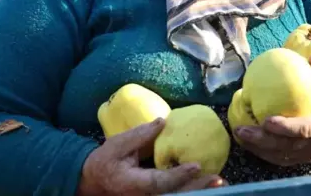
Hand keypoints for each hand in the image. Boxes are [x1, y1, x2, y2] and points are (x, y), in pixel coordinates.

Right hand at [77, 118, 226, 195]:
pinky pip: (174, 194)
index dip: (178, 175)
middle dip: (196, 188)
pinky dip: (190, 188)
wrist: (93, 182)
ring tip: (217, 182)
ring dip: (197, 190)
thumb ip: (140, 135)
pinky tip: (205, 182)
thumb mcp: (116, 145)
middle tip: (217, 179)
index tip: (196, 166)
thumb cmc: (104, 162)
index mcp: (134, 184)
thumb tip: (163, 122)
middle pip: (174, 195)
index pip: (159, 182)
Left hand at [234, 55, 310, 166]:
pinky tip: (245, 141)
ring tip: (238, 134)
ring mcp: (307, 155)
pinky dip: (261, 151)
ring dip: (256, 147)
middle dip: (262, 140)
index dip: (285, 127)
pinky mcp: (300, 159)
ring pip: (279, 155)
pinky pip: (278, 158)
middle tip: (241, 129)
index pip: (304, 129)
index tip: (267, 120)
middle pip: (286, 146)